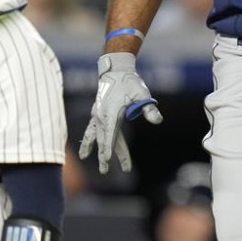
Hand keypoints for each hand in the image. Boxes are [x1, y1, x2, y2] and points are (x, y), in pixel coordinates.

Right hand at [79, 52, 162, 173]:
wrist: (115, 70)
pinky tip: (84, 151)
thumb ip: (148, 108)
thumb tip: (158, 120)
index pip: (110, 132)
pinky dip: (88, 140)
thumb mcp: (142, 93)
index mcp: (112, 111)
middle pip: (103, 138)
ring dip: (92, 147)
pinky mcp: (97, 113)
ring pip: (96, 135)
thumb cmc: (129, 82)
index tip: (107, 158)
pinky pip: (92, 129)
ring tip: (84, 158)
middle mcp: (101, 114)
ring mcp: (98, 114)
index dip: (108, 146)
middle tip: (104, 170)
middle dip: (104, 154)